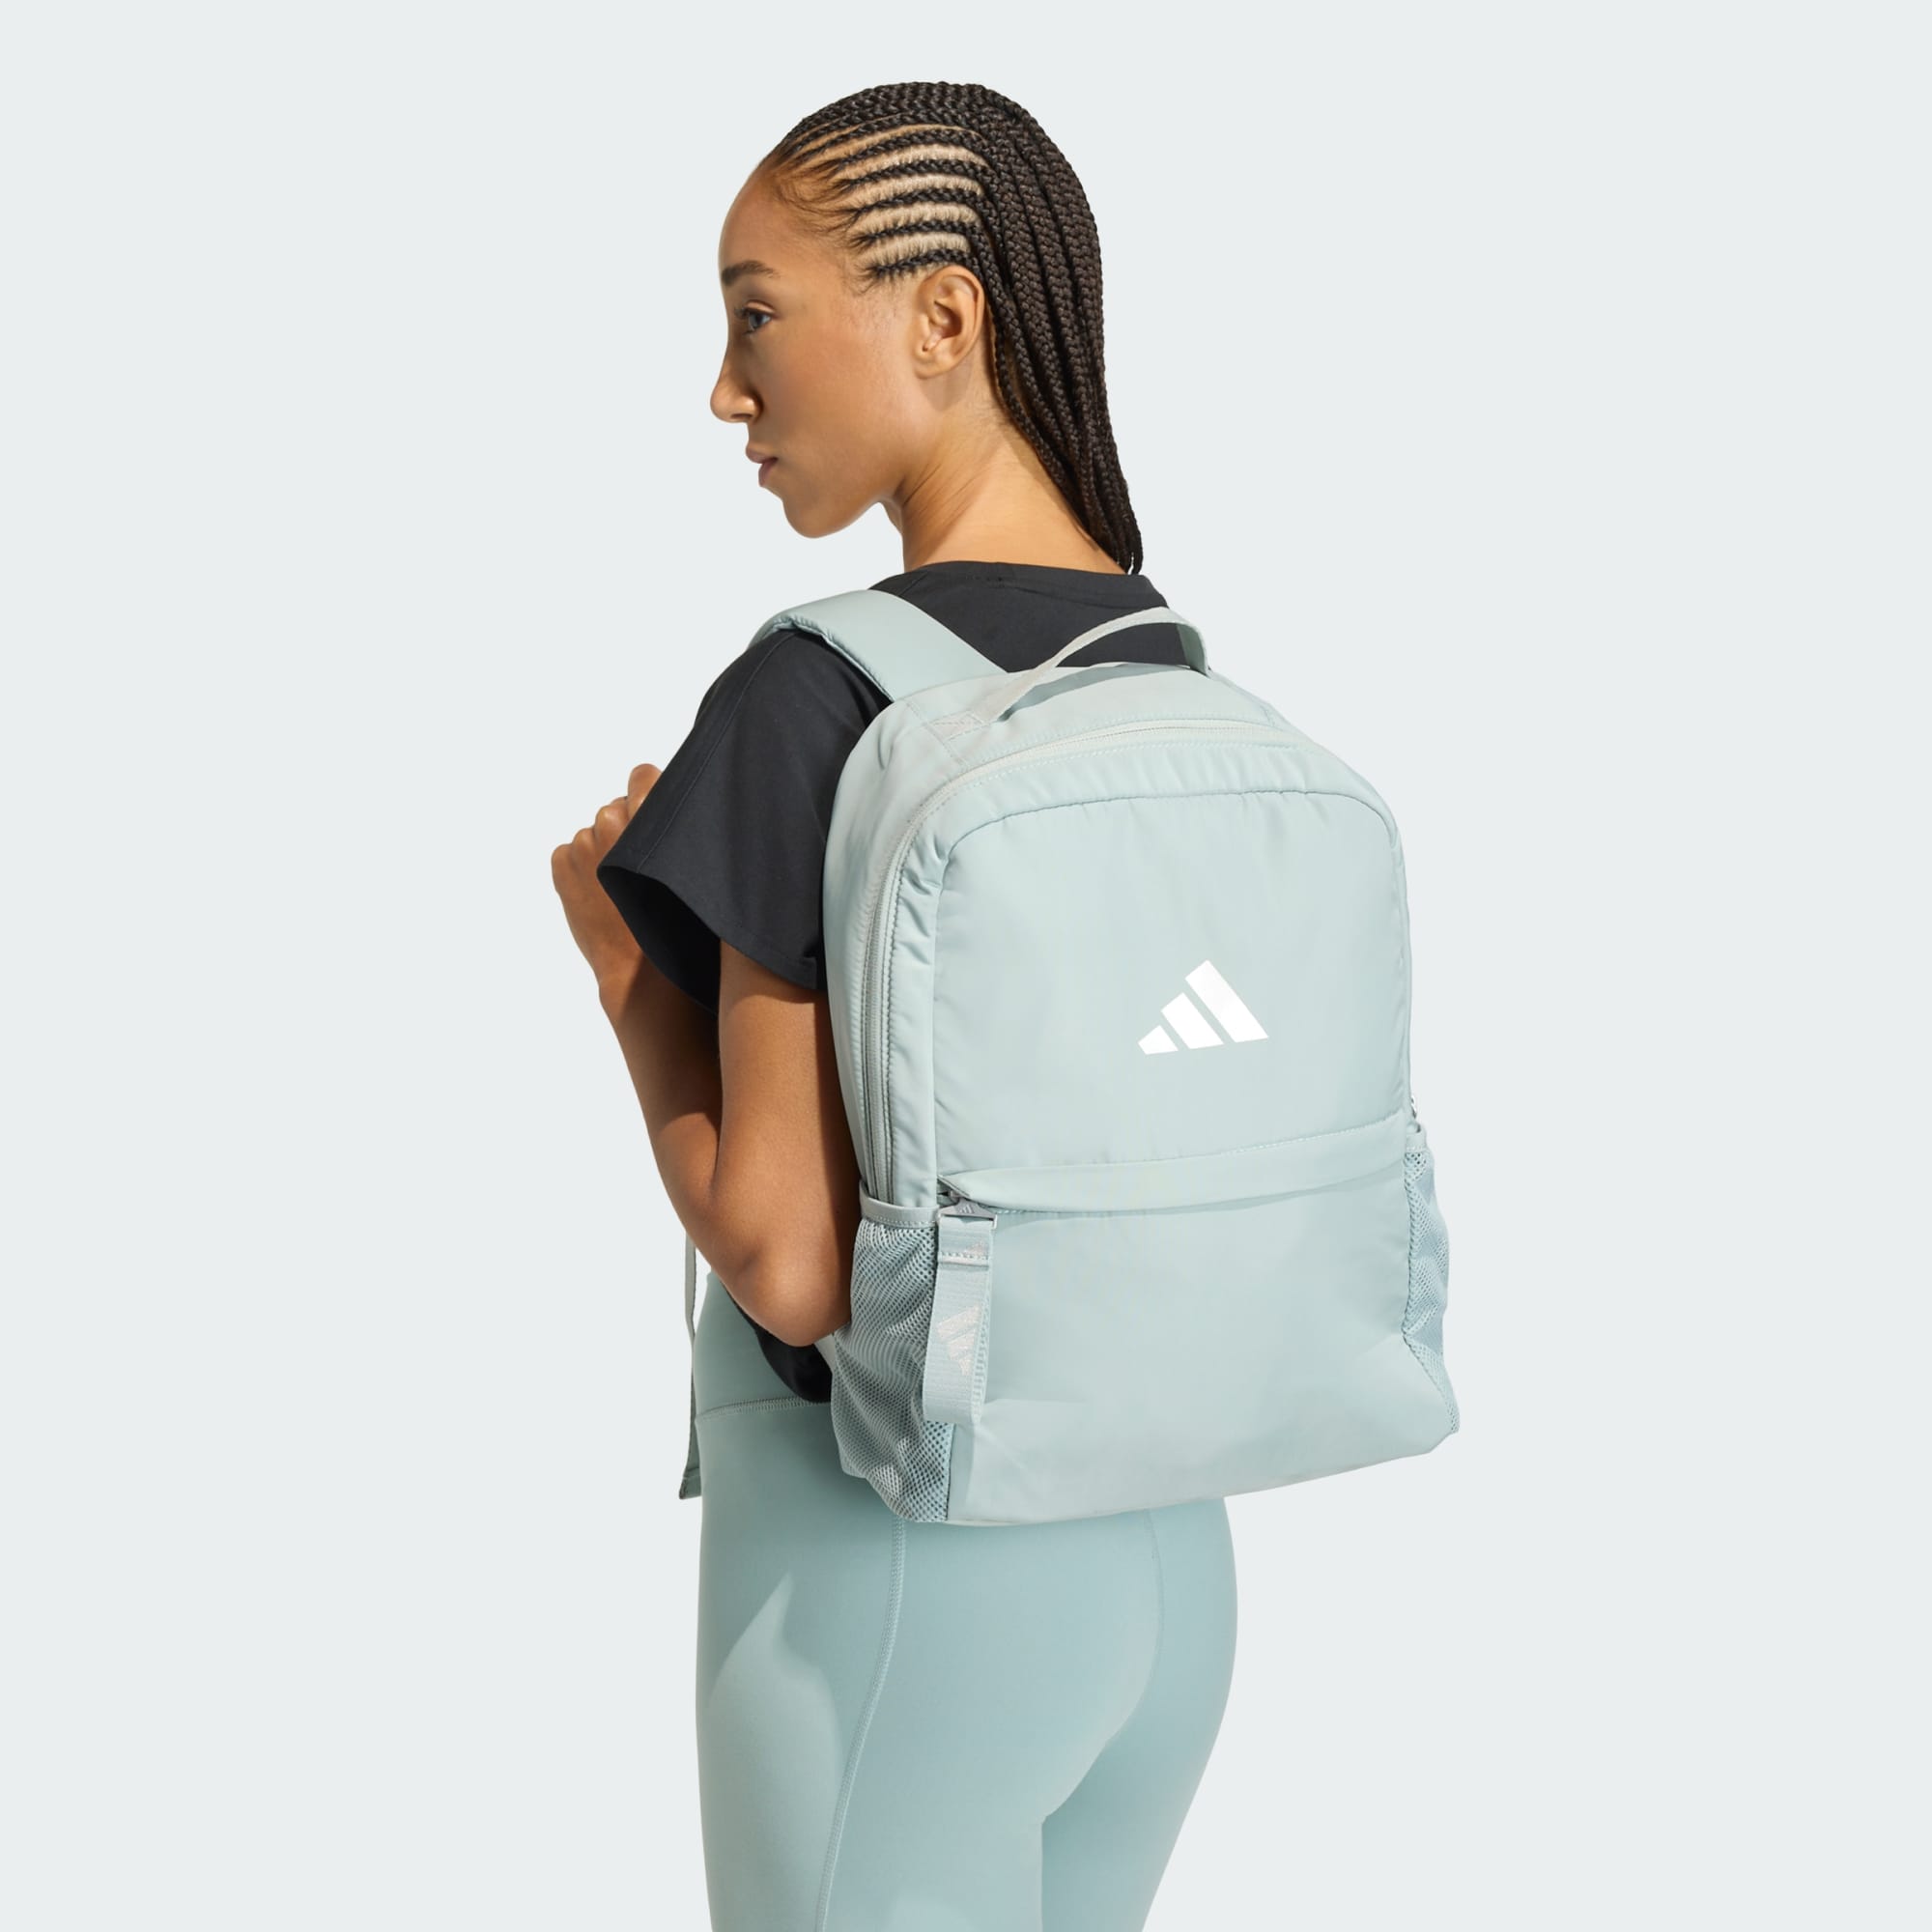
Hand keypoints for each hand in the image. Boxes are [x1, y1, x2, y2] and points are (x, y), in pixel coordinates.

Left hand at [552, 762, 661, 994]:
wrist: (641, 970)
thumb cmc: (677, 923)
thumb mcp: (688, 866)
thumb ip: (670, 828)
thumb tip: (656, 802)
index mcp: (650, 814)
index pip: (643, 775)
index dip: (650, 794)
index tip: (653, 815)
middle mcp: (613, 819)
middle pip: (616, 806)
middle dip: (625, 829)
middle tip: (640, 867)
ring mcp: (583, 841)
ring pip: (594, 831)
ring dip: (603, 850)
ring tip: (620, 887)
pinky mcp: (562, 862)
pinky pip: (570, 852)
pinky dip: (581, 868)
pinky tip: (600, 893)